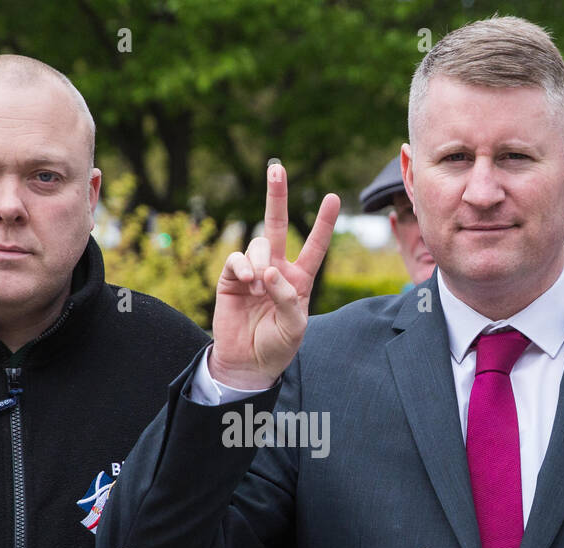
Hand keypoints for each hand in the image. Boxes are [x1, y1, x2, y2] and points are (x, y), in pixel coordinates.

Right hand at [210, 163, 339, 389]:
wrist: (247, 363)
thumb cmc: (277, 346)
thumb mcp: (295, 328)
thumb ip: (288, 299)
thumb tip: (268, 272)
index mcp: (300, 279)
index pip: (315, 246)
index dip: (323, 223)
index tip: (333, 197)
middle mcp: (276, 269)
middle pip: (278, 225)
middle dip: (277, 196)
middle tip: (276, 168)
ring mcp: (253, 271)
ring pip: (258, 244)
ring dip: (260, 260)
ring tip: (258, 285)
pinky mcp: (231, 278)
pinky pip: (236, 259)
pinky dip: (243, 266)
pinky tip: (248, 282)